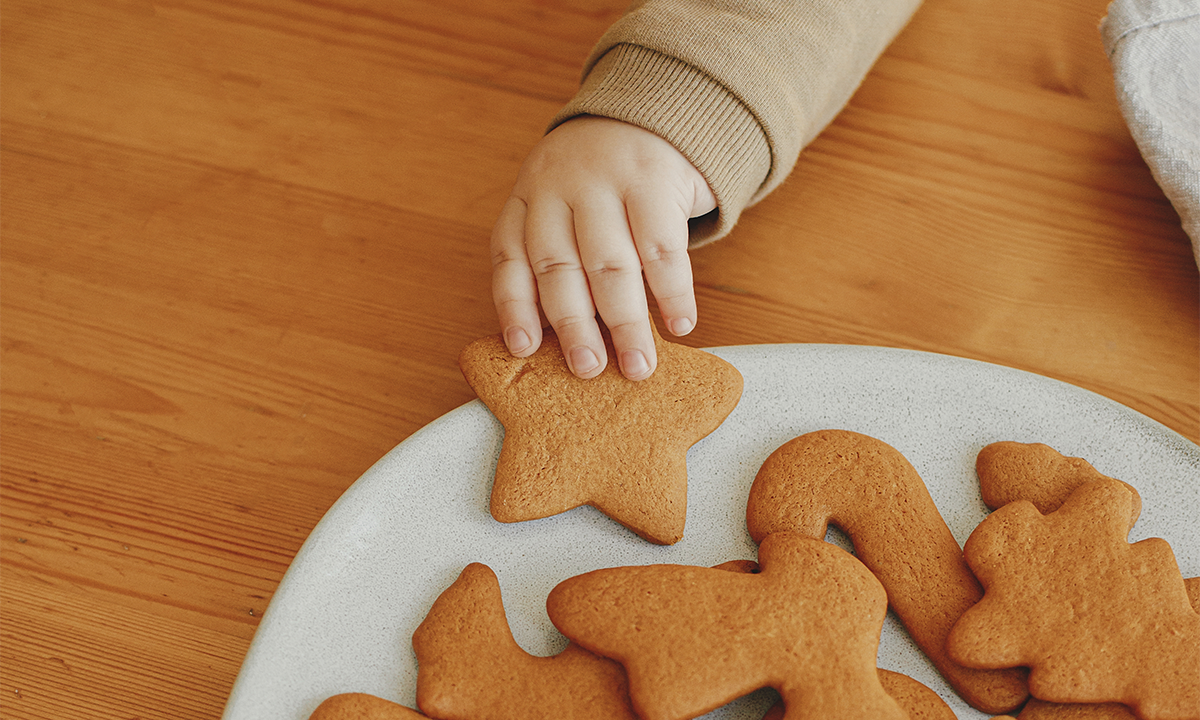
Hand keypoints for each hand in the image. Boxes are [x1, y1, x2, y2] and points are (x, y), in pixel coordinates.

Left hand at [490, 116, 716, 379]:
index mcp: (528, 200)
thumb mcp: (562, 205)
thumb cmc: (601, 184)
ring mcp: (605, 180)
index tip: (523, 348)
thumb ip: (558, 260)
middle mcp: (558, 188)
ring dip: (626, 322)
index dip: (515, 307)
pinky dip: (672, 292)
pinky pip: (662, 247)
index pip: (511, 258)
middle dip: (575, 327)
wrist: (650, 112)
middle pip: (561, 268)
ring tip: (638, 365)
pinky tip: (680, 324)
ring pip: (611, 264)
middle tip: (589, 369)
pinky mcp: (654, 178)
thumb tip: (570, 342)